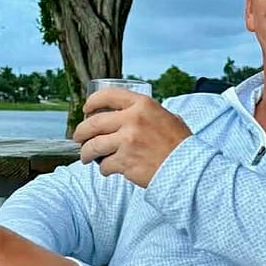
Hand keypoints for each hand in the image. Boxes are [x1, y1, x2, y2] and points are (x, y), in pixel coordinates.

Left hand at [74, 87, 190, 185]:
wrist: (188, 168)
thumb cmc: (180, 145)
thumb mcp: (167, 118)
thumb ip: (149, 113)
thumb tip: (133, 112)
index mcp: (142, 105)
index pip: (107, 96)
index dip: (92, 102)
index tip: (86, 110)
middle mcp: (132, 120)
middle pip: (93, 123)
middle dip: (81, 132)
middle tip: (78, 138)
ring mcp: (127, 142)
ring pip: (93, 146)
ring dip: (86, 153)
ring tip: (86, 157)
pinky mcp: (125, 162)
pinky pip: (104, 165)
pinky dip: (104, 169)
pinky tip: (109, 170)